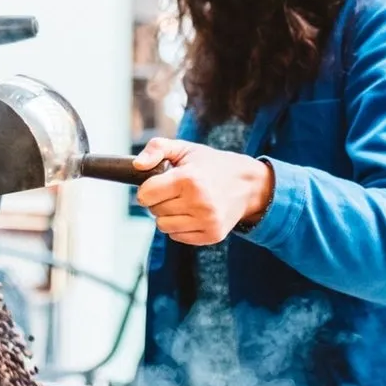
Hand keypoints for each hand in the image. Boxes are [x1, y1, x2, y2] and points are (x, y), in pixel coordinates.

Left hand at [134, 138, 273, 244]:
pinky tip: (193, 213)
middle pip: (154, 211)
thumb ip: (156, 149)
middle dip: (160, 200)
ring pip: (163, 226)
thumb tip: (137, 166)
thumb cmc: (212, 165)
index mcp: (189, 179)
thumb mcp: (185, 148)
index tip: (158, 183)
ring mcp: (207, 221)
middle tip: (176, 191)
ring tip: (184, 202)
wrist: (248, 184)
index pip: (146, 195)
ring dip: (168, 215)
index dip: (148, 188)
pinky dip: (180, 226)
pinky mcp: (212, 235)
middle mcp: (199, 202)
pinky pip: (177, 236)